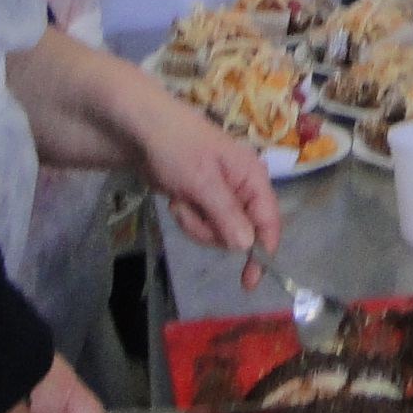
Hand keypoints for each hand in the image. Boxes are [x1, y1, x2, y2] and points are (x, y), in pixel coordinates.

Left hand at [137, 91, 281, 280]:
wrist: (144, 132)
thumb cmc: (178, 149)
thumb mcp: (202, 182)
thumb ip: (227, 214)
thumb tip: (248, 245)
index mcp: (253, 178)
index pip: (268, 221)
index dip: (262, 252)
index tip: (248, 280)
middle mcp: (243, 189)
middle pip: (240, 233)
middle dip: (212, 230)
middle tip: (190, 211)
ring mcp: (223, 196)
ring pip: (218, 232)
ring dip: (195, 224)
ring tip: (181, 200)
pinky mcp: (204, 200)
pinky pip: (203, 225)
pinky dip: (188, 218)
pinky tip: (177, 199)